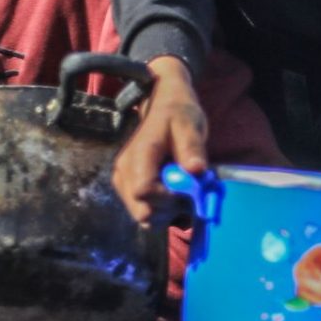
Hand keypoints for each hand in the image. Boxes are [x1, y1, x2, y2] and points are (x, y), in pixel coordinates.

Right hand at [112, 55, 207, 224]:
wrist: (164, 105)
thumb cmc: (178, 114)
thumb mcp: (190, 126)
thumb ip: (192, 148)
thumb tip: (196, 170)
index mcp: (139, 155)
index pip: (143, 192)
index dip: (169, 198)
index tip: (188, 188)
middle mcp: (124, 171)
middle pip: (141, 211)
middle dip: (170, 210)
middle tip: (189, 193)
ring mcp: (124, 181)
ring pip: (143, 215)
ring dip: (168, 212)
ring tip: (183, 190)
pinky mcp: (129, 187)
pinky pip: (144, 211)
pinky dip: (163, 210)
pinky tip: (176, 194)